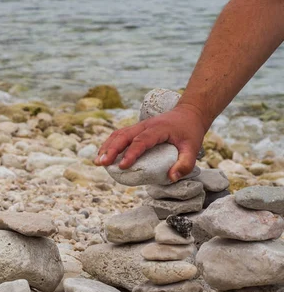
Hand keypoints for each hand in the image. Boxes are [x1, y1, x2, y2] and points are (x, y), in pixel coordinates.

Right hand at [93, 104, 207, 181]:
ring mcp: (138, 125)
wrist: (188, 114)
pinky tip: (104, 155)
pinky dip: (109, 144)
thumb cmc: (190, 132)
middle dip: (111, 150)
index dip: (131, 153)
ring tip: (98, 161)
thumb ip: (185, 164)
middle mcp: (145, 125)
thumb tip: (172, 178)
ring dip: (106, 147)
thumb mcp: (193, 148)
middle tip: (101, 164)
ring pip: (118, 134)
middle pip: (123, 136)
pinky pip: (119, 134)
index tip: (122, 166)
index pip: (141, 141)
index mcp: (158, 129)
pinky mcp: (135, 128)